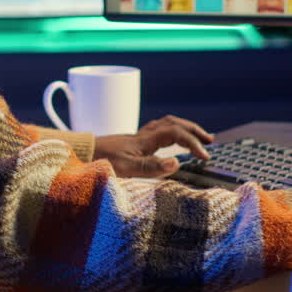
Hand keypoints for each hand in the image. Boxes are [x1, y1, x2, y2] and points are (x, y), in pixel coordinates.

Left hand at [94, 115, 212, 177]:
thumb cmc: (101, 161)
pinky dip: (171, 132)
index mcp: (146, 140)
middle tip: (209, 140)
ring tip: (196, 138)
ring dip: (183, 129)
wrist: (81, 153)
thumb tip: (177, 163)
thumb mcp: (127, 168)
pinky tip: (169, 142)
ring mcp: (137, 137)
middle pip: (174, 123)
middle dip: (193, 130)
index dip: (193, 142)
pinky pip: (157, 130)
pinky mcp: (132, 141)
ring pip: (166, 124)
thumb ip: (152, 167)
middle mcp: (143, 134)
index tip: (205, 157)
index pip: (176, 134)